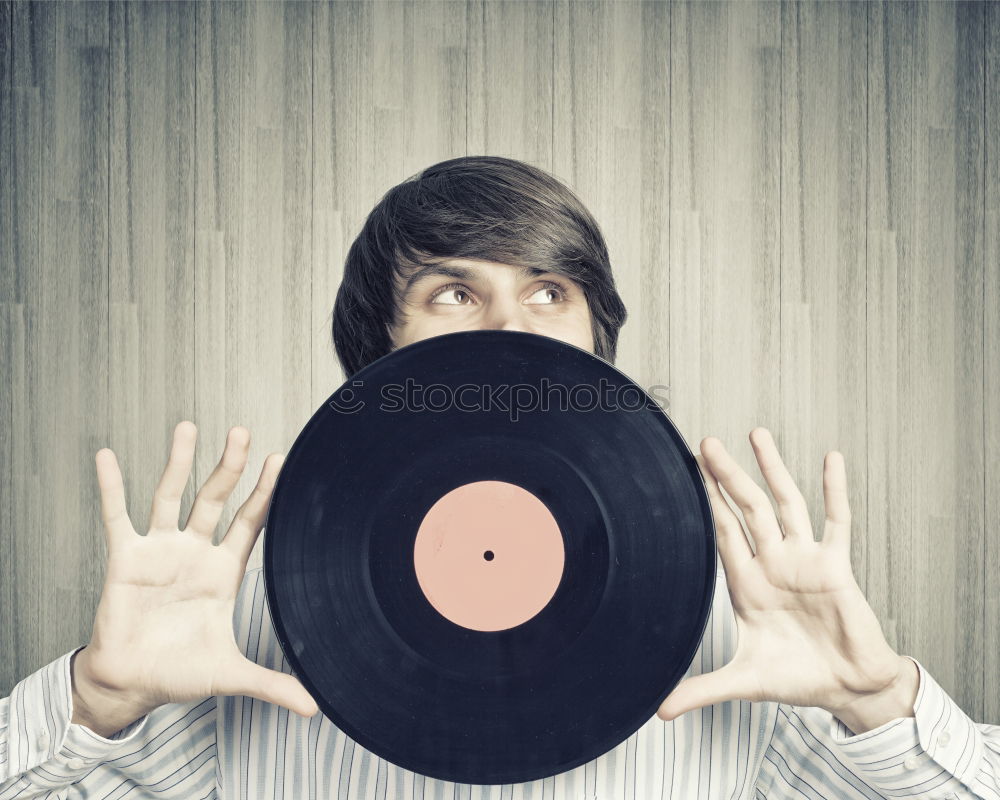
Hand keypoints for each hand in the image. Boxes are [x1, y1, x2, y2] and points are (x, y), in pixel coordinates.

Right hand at [76, 421, 318, 729]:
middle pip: (216, 498)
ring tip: (188, 427)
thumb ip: (272, 684)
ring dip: (178, 462)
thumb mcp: (231, 674)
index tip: (280, 461)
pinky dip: (112, 486)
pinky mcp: (125, 558)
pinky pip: (116, 515)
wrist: (133, 683)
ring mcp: (160, 551)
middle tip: (242, 432)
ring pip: (172, 495)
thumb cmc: (180, 673)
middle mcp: (195, 552)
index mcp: (223, 571)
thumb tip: (316, 707)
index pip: (251, 522)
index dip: (265, 493)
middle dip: (229, 466)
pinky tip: (108, 457)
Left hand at [656, 428, 915, 730]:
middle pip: (746, 509)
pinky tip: (830, 458)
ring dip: (772, 469)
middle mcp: (772, 562)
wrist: (845, 688)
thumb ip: (702, 689)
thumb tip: (657, 711)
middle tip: (705, 443)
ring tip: (755, 434)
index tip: (685, 476)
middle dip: (727, 477)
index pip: (721, 533)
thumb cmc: (797, 678)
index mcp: (747, 582)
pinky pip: (836, 521)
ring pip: (786, 503)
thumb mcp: (744, 680)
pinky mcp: (836, 565)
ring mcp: (804, 559)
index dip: (704, 505)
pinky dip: (835, 489)